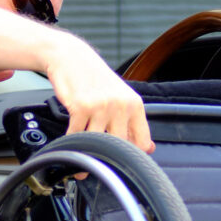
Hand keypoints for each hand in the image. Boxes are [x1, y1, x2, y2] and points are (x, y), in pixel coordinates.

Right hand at [44, 38, 152, 153]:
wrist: (72, 58)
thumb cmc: (96, 79)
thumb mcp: (121, 96)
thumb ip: (133, 122)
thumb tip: (149, 147)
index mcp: (134, 104)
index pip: (141, 140)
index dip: (132, 155)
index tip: (122, 161)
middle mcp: (120, 104)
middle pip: (119, 145)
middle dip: (107, 156)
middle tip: (99, 163)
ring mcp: (101, 106)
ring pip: (96, 142)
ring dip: (86, 153)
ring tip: (82, 158)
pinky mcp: (80, 107)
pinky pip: (76, 134)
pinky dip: (72, 141)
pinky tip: (71, 142)